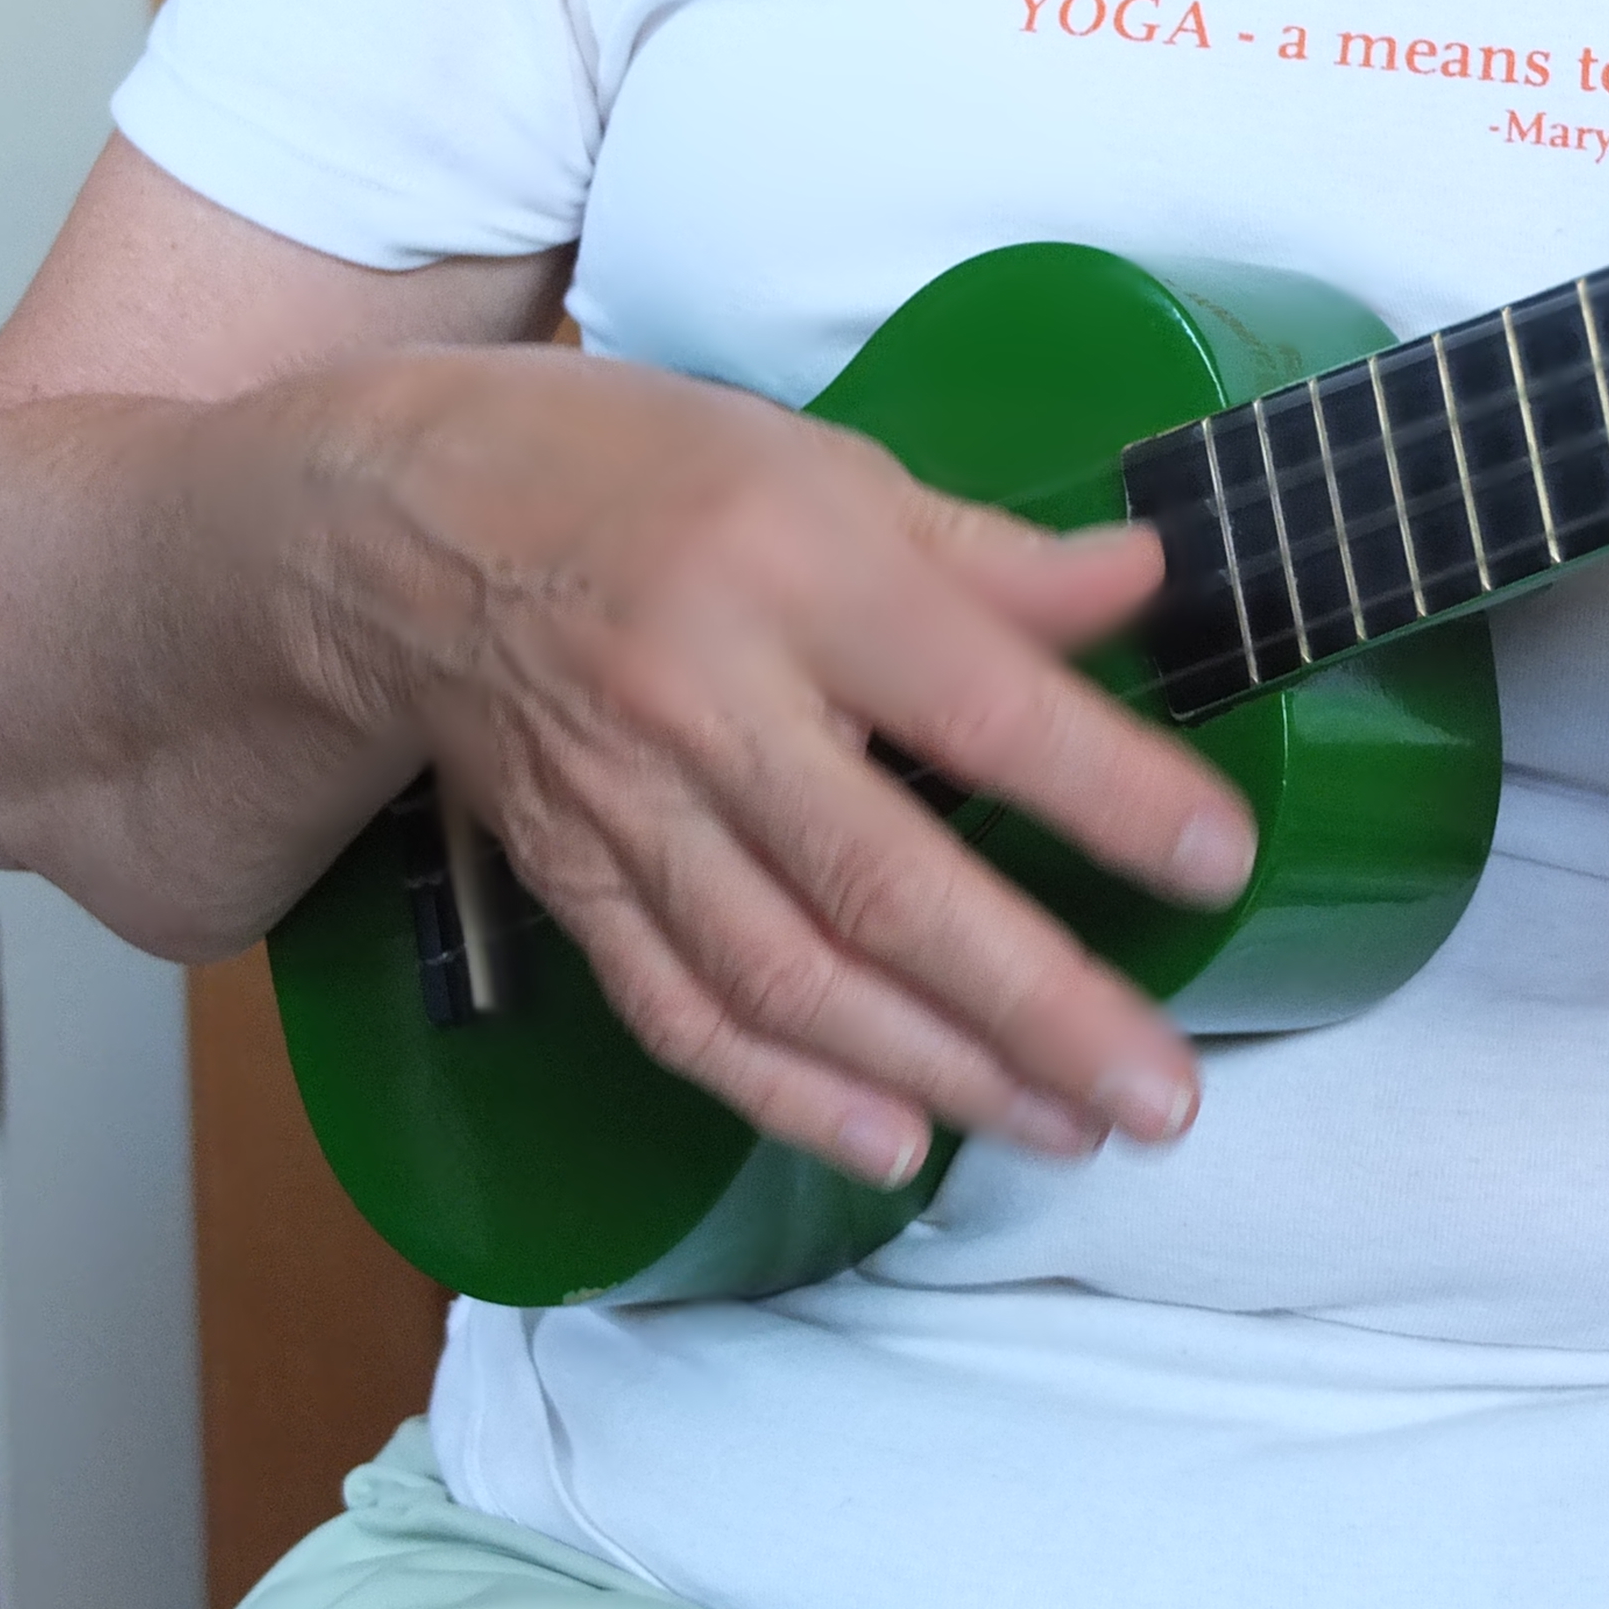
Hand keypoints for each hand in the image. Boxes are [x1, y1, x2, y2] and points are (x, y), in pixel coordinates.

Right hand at [327, 348, 1258, 1186]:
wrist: (391, 526)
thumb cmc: (633, 473)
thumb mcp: (819, 464)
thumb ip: (987, 551)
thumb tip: (1146, 583)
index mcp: (790, 569)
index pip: (976, 698)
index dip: (1105, 790)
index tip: (1217, 860)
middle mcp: (706, 702)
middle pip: (883, 883)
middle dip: (1035, 1007)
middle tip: (1160, 1095)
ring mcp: (628, 809)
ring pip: (790, 977)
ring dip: (938, 1072)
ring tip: (1068, 1129)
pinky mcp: (576, 884)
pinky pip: (683, 1013)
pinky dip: (788, 1094)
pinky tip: (893, 1144)